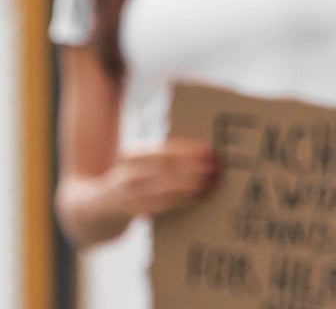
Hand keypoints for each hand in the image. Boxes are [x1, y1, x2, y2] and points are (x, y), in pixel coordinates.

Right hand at [101, 139, 219, 218]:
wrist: (93, 208)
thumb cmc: (131, 178)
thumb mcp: (140, 161)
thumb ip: (163, 153)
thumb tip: (199, 146)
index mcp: (132, 153)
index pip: (164, 150)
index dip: (188, 151)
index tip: (209, 151)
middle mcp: (127, 172)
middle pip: (167, 169)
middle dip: (195, 168)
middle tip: (217, 168)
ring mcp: (127, 194)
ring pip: (165, 189)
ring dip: (192, 186)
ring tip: (212, 183)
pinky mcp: (132, 213)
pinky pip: (162, 206)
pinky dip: (183, 200)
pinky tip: (199, 197)